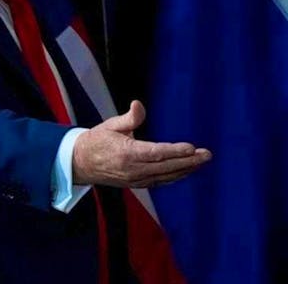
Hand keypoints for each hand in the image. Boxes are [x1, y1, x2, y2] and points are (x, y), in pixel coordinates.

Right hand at [72, 100, 210, 187]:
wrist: (80, 164)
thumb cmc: (97, 141)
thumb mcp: (111, 125)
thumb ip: (129, 117)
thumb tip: (138, 104)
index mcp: (126, 154)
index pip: (155, 153)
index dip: (174, 151)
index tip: (191, 148)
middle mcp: (133, 170)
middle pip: (165, 167)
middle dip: (188, 161)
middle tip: (207, 155)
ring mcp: (136, 179)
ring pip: (166, 176)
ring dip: (186, 169)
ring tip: (203, 161)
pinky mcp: (138, 184)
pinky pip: (161, 181)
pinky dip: (176, 176)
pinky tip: (188, 170)